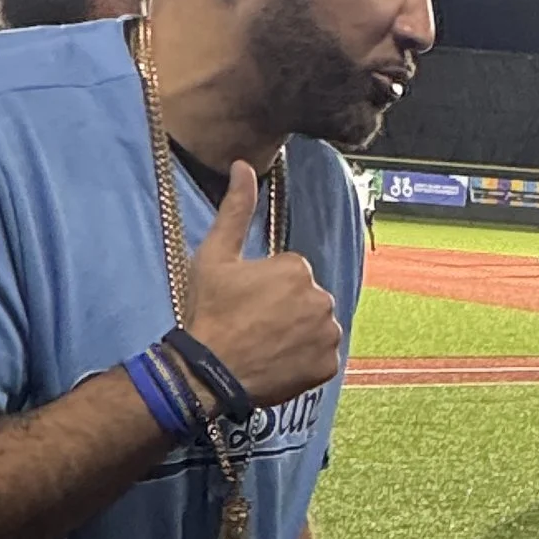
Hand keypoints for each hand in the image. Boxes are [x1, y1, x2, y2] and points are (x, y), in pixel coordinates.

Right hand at [186, 166, 343, 404]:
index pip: (288, 274)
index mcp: (297, 267)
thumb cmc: (210, 313)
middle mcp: (321, 296)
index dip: (263, 288)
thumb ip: (236, 209)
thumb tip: (243, 165)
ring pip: (316, 327)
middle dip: (284, 309)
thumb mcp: (214, 257)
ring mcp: (327, 333)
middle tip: (252, 325)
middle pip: (305, 299)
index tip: (243, 303)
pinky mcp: (328, 365)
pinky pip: (321, 357)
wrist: (209, 373)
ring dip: (297, 333)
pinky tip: (279, 361)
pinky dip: (305, 360)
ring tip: (265, 344)